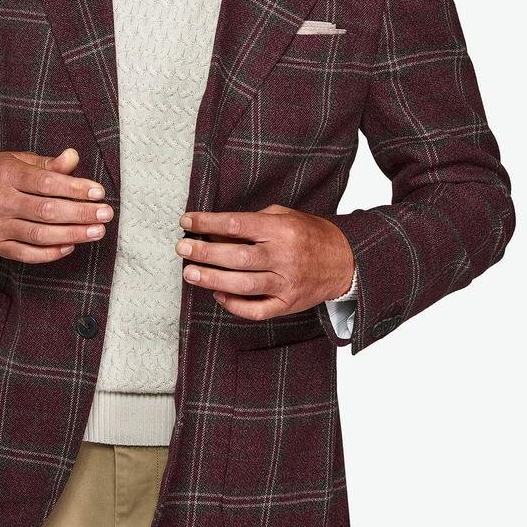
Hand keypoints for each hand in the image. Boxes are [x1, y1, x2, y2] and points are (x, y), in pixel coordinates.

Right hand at [0, 147, 113, 264]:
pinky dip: (51, 253)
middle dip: (81, 213)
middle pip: (47, 211)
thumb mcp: (20, 160)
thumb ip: (49, 163)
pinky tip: (71, 245)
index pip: (46, 183)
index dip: (75, 188)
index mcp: (7, 174)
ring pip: (40, 235)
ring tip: (97, 231)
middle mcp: (0, 201)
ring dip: (73, 234)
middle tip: (105, 214)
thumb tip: (73, 157)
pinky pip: (27, 254)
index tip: (99, 192)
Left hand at [175, 203, 354, 320]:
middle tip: (182, 248)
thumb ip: (253, 221)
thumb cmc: (308, 234)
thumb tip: (214, 231)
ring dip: (212, 279)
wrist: (344, 261)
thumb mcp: (284, 215)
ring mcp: (287, 283)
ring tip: (190, 273)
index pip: (237, 224)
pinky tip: (217, 294)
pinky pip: (257, 310)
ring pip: (244, 285)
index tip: (187, 220)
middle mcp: (284, 256)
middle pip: (238, 256)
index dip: (208, 222)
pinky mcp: (288, 305)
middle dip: (205, 252)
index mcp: (282, 229)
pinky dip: (234, 305)